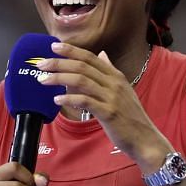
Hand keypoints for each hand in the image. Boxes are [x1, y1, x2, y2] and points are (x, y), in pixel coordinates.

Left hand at [37, 42, 170, 171]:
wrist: (145, 138)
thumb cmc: (130, 116)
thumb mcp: (122, 90)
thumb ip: (110, 72)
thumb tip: (101, 54)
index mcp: (115, 76)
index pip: (90, 57)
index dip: (71, 50)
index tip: (53, 47)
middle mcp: (114, 83)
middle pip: (82, 67)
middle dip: (59, 63)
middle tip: (41, 64)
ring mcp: (112, 97)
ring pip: (81, 81)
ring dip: (59, 78)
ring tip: (43, 80)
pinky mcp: (109, 112)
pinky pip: (86, 101)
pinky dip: (70, 98)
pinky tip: (57, 99)